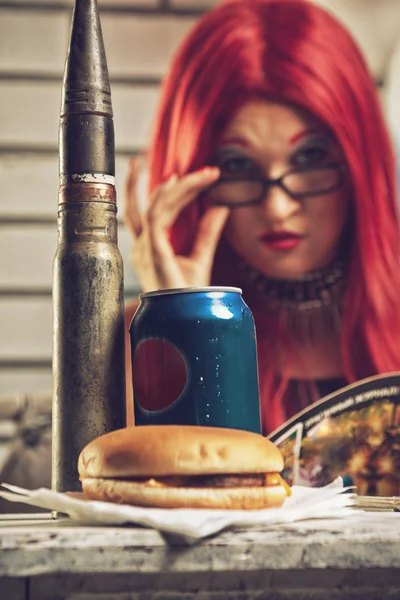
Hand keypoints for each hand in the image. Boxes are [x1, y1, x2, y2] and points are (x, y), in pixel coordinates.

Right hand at [124, 158, 229, 291]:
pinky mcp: (154, 251)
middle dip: (135, 182)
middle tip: (141, 158)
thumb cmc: (189, 296)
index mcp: (150, 249)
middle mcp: (142, 247)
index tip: (186, 177)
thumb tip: (221, 208)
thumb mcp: (201, 257)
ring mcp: (145, 248)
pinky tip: (178, 183)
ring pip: (153, 206)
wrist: (187, 317)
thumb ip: (207, 232)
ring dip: (173, 186)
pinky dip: (167, 197)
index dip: (167, 193)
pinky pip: (157, 216)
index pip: (151, 213)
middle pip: (135, 208)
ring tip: (193, 172)